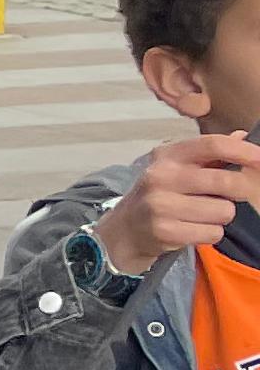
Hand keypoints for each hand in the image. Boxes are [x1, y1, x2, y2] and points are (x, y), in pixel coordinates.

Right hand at [95, 133, 259, 272]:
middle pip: (225, 181)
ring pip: (224, 211)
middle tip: (230, 195)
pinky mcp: (165, 231)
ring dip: (221, 216)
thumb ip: (210, 153)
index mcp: (168, 156)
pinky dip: (210, 233)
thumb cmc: (160, 194)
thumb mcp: (178, 168)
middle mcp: (161, 177)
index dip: (244, 151)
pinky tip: (193, 229)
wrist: (124, 229)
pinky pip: (213, 232)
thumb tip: (241, 136)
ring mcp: (161, 205)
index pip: (213, 145)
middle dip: (239, 190)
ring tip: (203, 215)